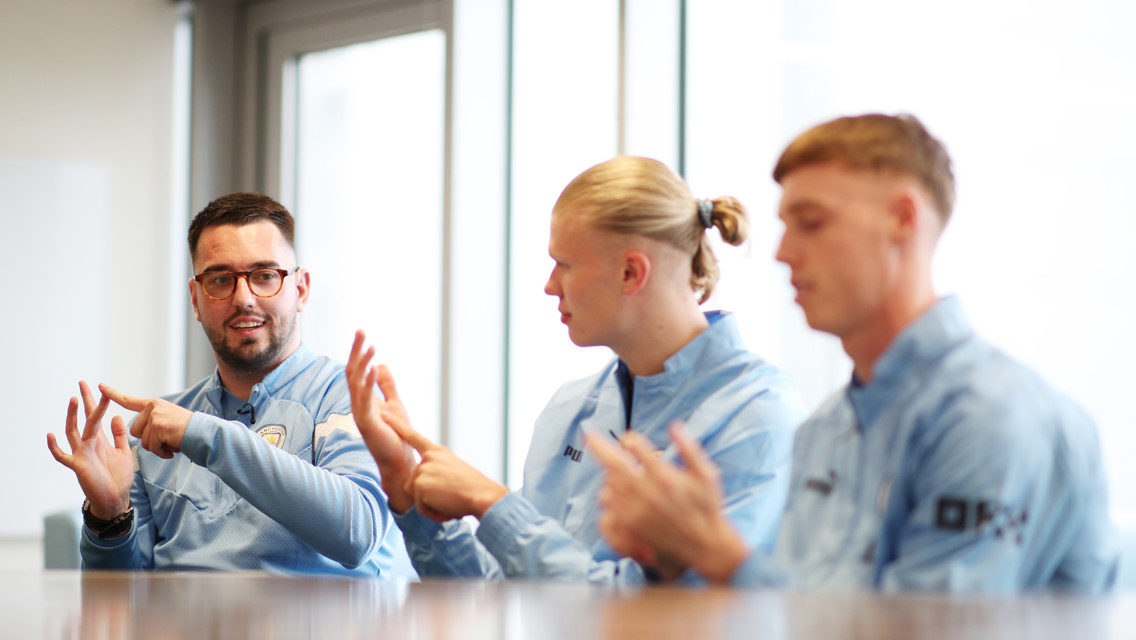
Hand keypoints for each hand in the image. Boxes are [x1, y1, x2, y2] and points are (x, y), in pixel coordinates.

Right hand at [46, 381, 133, 518]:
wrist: (115, 499)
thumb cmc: (119, 477)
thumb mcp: (125, 452)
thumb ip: (120, 436)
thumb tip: (117, 416)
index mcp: (100, 440)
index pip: (97, 417)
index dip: (98, 402)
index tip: (100, 387)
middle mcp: (88, 444)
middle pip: (84, 419)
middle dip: (84, 402)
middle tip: (82, 384)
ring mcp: (81, 454)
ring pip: (73, 431)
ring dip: (72, 416)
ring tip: (73, 400)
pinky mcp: (77, 465)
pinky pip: (62, 455)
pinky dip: (55, 446)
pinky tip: (50, 435)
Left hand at [100, 384, 192, 459]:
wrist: (203, 433)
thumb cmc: (187, 431)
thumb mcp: (168, 420)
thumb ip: (153, 421)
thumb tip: (142, 434)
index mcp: (154, 404)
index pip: (129, 400)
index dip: (113, 394)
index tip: (100, 386)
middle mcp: (153, 407)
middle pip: (135, 430)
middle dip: (149, 440)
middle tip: (166, 439)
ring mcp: (155, 417)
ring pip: (143, 440)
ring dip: (156, 447)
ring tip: (171, 443)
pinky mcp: (158, 427)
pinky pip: (151, 447)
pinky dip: (162, 452)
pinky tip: (172, 448)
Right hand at [346, 330, 418, 513]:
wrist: (398, 462)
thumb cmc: (396, 435)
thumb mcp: (394, 404)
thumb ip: (386, 386)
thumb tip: (380, 365)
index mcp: (363, 400)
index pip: (356, 371)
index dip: (358, 352)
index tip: (362, 334)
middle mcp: (358, 405)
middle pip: (352, 372)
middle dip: (356, 351)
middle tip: (361, 331)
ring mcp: (360, 414)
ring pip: (356, 383)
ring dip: (363, 363)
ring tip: (370, 346)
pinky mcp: (368, 423)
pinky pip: (365, 400)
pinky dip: (368, 383)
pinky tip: (372, 368)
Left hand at [386, 411, 508, 522]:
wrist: (481, 494)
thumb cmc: (473, 487)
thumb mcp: (453, 470)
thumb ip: (436, 471)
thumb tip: (423, 487)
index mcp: (437, 452)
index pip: (413, 437)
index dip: (398, 425)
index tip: (384, 414)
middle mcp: (428, 458)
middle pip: (413, 483)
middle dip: (427, 495)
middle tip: (449, 496)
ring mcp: (422, 470)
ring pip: (416, 496)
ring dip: (430, 505)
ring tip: (449, 501)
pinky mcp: (419, 485)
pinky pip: (420, 508)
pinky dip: (433, 513)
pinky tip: (447, 507)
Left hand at [586, 422, 748, 583]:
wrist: (704, 546)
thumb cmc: (707, 508)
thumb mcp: (706, 475)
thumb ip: (690, 448)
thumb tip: (674, 426)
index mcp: (665, 477)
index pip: (637, 448)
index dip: (629, 440)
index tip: (627, 438)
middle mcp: (647, 493)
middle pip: (615, 464)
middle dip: (599, 447)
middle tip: (588, 435)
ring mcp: (636, 511)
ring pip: (609, 484)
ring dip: (608, 472)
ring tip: (611, 468)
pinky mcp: (631, 526)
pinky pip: (609, 506)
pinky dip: (608, 494)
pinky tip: (612, 490)